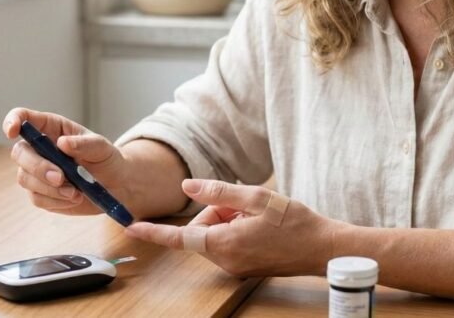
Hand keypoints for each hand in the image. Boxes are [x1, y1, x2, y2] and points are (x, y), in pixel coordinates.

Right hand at [2, 107, 131, 215]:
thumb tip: (63, 143)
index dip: (13, 121)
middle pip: (19, 153)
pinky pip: (37, 198)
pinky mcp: (41, 192)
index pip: (24, 118)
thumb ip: (84, 144)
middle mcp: (39, 148)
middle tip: (61, 178)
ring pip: (25, 179)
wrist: (115, 185)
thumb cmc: (106, 159)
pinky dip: (56, 200)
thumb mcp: (101, 148)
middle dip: (38, 167)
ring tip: (75, 192)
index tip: (12, 132)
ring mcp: (37, 171)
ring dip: (49, 188)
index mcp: (51, 128)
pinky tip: (74, 198)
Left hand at [124, 179, 337, 276]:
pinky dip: (238, 229)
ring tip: (259, 217)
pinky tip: (261, 226)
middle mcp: (226, 260)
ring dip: (230, 220)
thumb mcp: (257, 197)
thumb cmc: (294, 222)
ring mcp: (235, 266)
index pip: (179, 236)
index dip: (154, 230)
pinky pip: (228, 243)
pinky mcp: (244, 267)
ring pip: (216, 235)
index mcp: (224, 243)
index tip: (130, 225)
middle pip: (203, 229)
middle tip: (248, 206)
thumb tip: (188, 186)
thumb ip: (219, 192)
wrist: (323, 248)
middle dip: (219, 211)